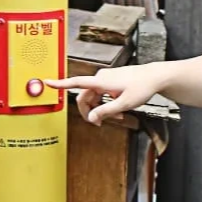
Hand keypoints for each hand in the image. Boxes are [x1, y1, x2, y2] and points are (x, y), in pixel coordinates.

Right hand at [45, 66, 161, 124]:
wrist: (154, 77)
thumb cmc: (142, 87)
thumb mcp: (124, 104)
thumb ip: (106, 111)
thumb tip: (92, 117)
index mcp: (101, 81)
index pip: (76, 82)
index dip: (60, 84)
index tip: (47, 82)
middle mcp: (100, 78)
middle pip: (85, 97)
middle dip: (90, 111)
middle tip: (99, 124)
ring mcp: (105, 79)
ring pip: (94, 97)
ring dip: (101, 109)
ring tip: (117, 116)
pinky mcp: (110, 81)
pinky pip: (101, 94)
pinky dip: (106, 103)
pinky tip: (118, 110)